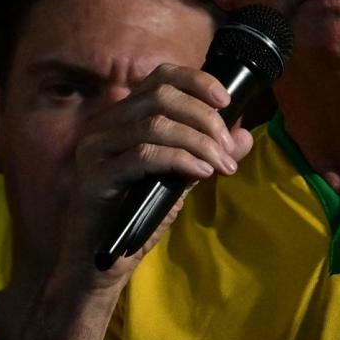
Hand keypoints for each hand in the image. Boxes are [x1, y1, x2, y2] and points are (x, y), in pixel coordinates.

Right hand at [59, 64, 252, 288]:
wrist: (101, 263)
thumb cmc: (139, 216)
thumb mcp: (181, 180)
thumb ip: (207, 154)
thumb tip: (244, 136)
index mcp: (123, 117)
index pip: (160, 77)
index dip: (197, 81)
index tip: (226, 101)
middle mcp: (104, 125)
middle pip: (162, 96)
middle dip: (205, 118)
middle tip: (227, 148)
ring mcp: (95, 149)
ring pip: (156, 125)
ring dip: (199, 143)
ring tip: (222, 166)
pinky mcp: (94, 177)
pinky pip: (145, 156)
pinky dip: (180, 160)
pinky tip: (201, 174)